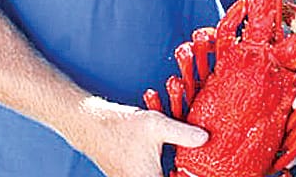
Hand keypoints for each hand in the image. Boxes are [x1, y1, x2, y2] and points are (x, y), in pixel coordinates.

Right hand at [59, 98, 207, 176]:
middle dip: (178, 173)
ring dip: (170, 172)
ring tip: (176, 164)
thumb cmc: (120, 126)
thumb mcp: (156, 125)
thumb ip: (183, 133)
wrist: (91, 125)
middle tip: (190, 168)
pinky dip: (161, 171)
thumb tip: (205, 138)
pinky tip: (167, 162)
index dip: (186, 176)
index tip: (198, 171)